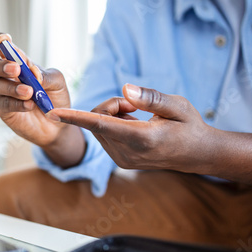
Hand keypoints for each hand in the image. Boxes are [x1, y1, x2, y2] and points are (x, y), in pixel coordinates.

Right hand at [0, 33, 73, 147]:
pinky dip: (17, 103)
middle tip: (16, 69)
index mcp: (20, 63)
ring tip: (29, 92)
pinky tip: (30, 105)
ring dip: (14, 88)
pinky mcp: (4, 110)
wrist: (58, 125)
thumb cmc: (55, 99)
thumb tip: (33, 73)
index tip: (3, 40)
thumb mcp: (58, 82)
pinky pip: (5, 104)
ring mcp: (3, 93)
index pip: (4, 47)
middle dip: (2, 65)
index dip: (0, 40)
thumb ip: (46, 75)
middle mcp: (7, 76)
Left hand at [47, 84, 215, 172]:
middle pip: (98, 121)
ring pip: (98, 129)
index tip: (53, 113)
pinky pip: (104, 136)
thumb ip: (151, 98)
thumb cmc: (190, 126)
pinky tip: (134, 126)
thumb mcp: (178, 106)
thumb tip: (125, 89)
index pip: (101, 125)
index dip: (76, 117)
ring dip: (111, 115)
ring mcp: (123, 160)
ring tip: (138, 116)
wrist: (198, 154)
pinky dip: (112, 125)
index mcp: (142, 139)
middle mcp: (128, 153)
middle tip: (135, 104)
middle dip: (110, 105)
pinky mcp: (121, 162)